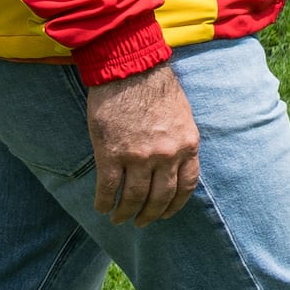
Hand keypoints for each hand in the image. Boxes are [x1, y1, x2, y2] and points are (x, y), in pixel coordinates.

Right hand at [85, 64, 201, 226]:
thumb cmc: (155, 86)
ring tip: (118, 218)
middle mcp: (166, 155)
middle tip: (140, 222)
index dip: (175, 205)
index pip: (186, 186)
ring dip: (125, 212)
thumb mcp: (182, 115)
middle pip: (160, 197)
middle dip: (150, 214)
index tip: (166, 214)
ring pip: (133, 197)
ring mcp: (139, 156)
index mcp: (187, 144)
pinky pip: (108, 187)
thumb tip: (175, 164)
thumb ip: (180, 142)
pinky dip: (104, 201)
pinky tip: (102, 207)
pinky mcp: (111, 153)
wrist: (129, 67)